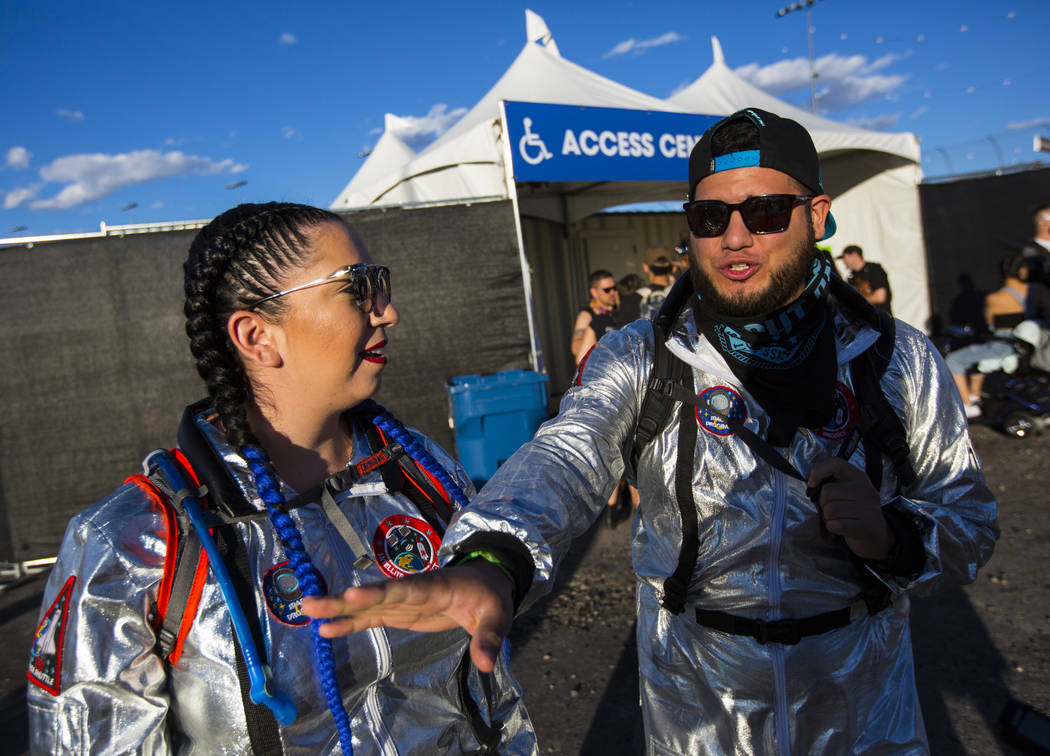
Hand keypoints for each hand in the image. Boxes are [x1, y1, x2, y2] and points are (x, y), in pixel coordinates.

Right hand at [299, 562, 513, 672]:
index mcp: (436, 585)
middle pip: (376, 594)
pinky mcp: (399, 613)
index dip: (378, 592)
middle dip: (345, 599)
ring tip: (306, 609)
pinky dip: (349, 623)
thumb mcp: (498, 615)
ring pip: (366, 604)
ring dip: (338, 608)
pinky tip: (325, 629)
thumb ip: (490, 637)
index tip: (352, 595)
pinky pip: (370, 618)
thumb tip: (486, 663)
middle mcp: (412, 590)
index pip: (405, 589)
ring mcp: (403, 601)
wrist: (485, 582)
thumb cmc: (490, 597)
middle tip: (311, 601)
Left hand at [807, 457, 894, 560]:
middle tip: (831, 510)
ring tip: (838, 519)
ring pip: (830, 510)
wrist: (877, 536)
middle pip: (827, 491)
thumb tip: (812, 483)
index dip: (818, 471)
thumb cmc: (856, 513)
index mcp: (860, 478)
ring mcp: (868, 509)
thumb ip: (834, 484)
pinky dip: (832, 527)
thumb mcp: (850, 492)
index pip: (835, 463)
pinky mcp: (866, 527)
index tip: (812, 483)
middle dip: (823, 503)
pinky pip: (835, 525)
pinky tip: (840, 528)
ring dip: (828, 517)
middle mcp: (866, 490)